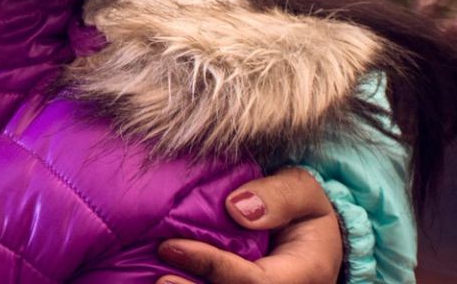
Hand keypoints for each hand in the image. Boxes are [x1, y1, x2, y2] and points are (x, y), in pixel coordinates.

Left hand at [158, 168, 342, 283]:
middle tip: (159, 278)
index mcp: (304, 275)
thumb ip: (279, 196)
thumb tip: (237, 209)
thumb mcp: (303, 192)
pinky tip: (158, 279)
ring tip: (158, 282)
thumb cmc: (301, 209)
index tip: (171, 247)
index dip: (212, 266)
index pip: (256, 282)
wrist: (307, 235)